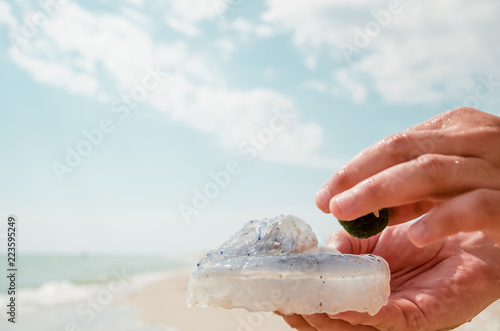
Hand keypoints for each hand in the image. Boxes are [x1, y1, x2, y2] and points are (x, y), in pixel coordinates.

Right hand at [281, 224, 499, 329]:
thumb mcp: (374, 236)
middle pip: (332, 323)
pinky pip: (386, 320)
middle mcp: (377, 308)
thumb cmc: (422, 234)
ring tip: (302, 306)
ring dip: (325, 318)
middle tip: (282, 303)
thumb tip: (322, 252)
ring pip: (353, 327)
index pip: (324, 302)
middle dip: (304, 316)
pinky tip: (341, 306)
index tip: (274, 289)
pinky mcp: (421, 317)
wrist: (471, 231)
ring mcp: (397, 315)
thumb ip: (346, 247)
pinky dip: (361, 314)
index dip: (298, 299)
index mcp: (362, 291)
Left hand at [315, 107, 499, 246]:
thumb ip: (408, 189)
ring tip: (348, 210)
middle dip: (359, 176)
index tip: (324, 192)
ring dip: (383, 191)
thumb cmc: (493, 189)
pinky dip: (444, 219)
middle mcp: (475, 139)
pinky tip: (416, 234)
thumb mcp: (447, 181)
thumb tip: (354, 202)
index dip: (354, 168)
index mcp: (455, 129)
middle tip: (328, 201)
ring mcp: (496, 167)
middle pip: (403, 150)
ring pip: (430, 171)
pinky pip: (476, 206)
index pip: (393, 144)